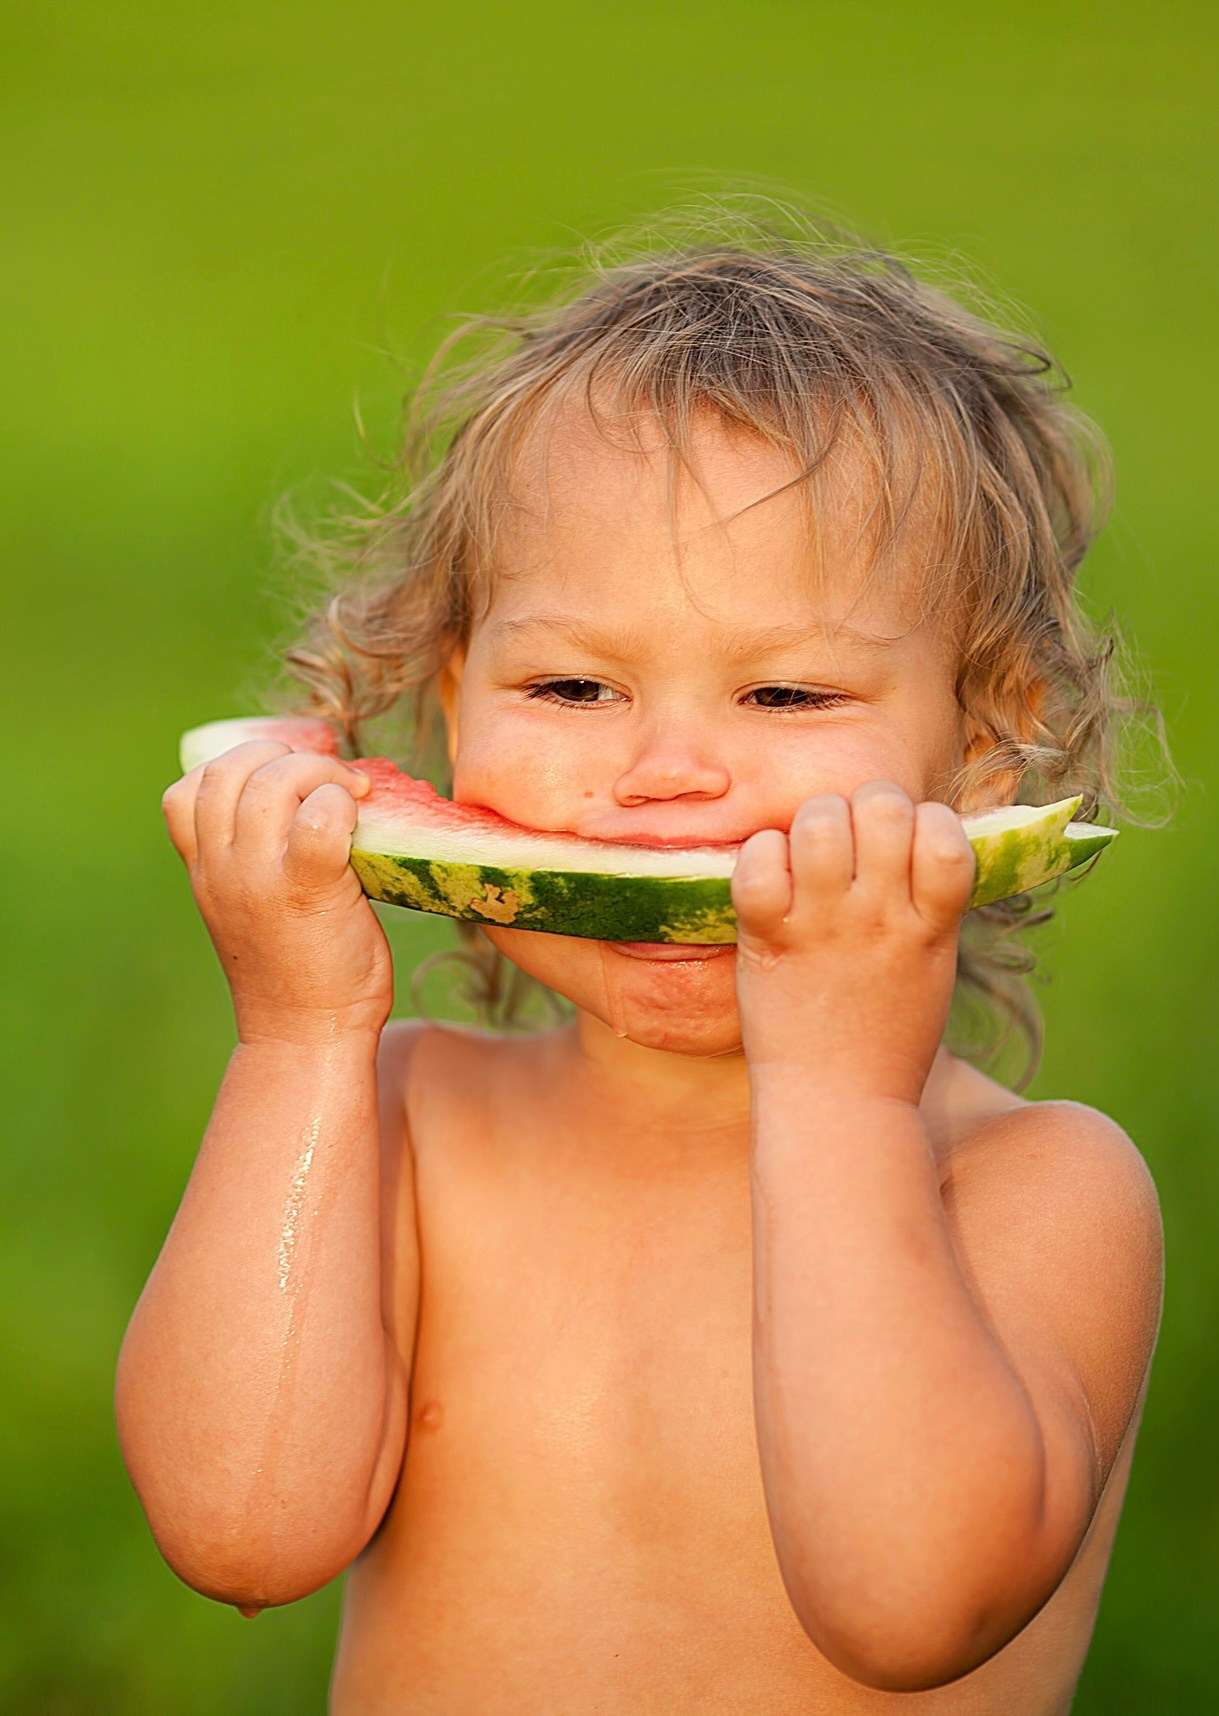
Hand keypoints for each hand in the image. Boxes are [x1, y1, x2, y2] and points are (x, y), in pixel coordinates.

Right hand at [162, 739, 393, 1045]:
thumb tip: (309, 800)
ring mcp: (260, 878)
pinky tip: (363, 818)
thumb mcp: (252, 909)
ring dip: (320, 772)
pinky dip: (344, 802)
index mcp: (204, 871)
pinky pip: (322, 816)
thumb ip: (256, 860)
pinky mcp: (309, 889)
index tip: (284, 784)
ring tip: (352, 794)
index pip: (188, 790)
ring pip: (274, 781)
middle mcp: (222, 869)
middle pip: (232, 769)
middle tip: (329, 783)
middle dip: (286, 758)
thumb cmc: (297, 972)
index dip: (237, 768)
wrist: (308, 1038)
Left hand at [731, 782, 975, 1103]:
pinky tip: (769, 880)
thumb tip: (922, 836)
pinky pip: (759, 859)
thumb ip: (931, 904)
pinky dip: (760, 855)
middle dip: (865, 806)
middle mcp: (880, 917)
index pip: (945, 831)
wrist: (837, 1107)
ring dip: (811, 823)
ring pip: (818, 819)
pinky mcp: (769, 939)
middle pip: (881, 805)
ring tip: (808, 857)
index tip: (907, 845)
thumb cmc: (887, 1038)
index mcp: (931, 925)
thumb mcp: (933, 967)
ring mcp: (823, 926)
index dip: (924, 820)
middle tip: (852, 842)